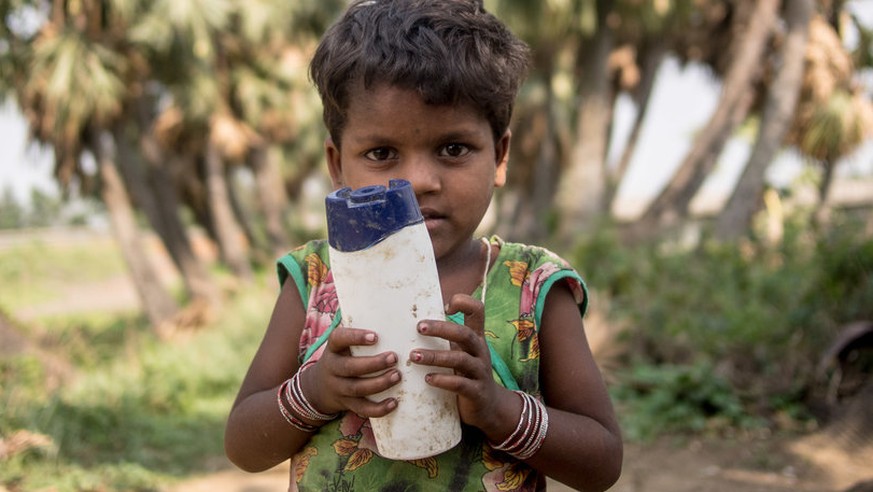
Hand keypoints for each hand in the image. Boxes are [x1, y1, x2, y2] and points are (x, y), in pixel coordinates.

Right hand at [303, 327, 401, 417]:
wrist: (317, 388)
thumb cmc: (341, 358)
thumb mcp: (341, 346)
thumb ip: (358, 336)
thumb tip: (391, 314)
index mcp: (333, 349)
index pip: (339, 339)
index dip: (355, 337)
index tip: (375, 336)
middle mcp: (332, 368)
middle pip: (350, 367)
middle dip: (373, 364)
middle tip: (394, 357)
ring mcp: (338, 388)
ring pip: (357, 388)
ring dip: (379, 383)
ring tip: (397, 375)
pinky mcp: (347, 404)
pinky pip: (362, 409)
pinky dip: (378, 408)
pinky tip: (394, 402)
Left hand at [411, 293, 514, 434]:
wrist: (489, 406)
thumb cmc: (467, 374)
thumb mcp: (462, 352)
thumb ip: (448, 338)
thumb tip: (417, 322)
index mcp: (476, 337)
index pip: (477, 310)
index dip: (464, 302)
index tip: (445, 307)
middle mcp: (480, 351)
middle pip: (464, 334)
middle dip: (441, 329)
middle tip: (419, 327)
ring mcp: (480, 371)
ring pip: (460, 359)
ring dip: (435, 356)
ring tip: (414, 356)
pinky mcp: (477, 392)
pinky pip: (460, 384)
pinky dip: (443, 380)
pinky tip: (428, 379)